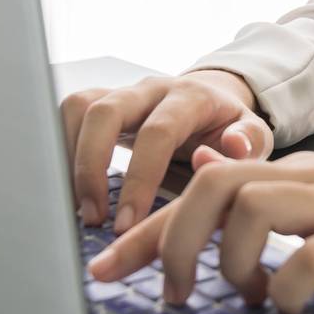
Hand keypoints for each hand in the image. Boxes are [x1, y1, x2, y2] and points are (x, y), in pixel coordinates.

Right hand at [59, 70, 272, 231]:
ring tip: (77, 208)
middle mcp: (150, 89)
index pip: (157, 132)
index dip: (139, 179)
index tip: (128, 224)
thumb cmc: (230, 127)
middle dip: (91, 167)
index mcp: (190, 97)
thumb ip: (247, 144)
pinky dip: (60, 150)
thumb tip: (231, 149)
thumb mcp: (253, 136)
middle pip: (105, 111)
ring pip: (79, 108)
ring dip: (69, 159)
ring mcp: (121, 92)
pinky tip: (67, 190)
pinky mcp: (100, 102)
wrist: (212, 100)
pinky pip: (67, 115)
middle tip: (94, 217)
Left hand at [87, 150, 313, 313]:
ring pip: (251, 209)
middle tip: (172, 294)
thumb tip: (206, 169)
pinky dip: (287, 288)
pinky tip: (290, 309)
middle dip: (172, 243)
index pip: (199, 189)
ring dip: (229, 263)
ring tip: (242, 300)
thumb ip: (271, 188)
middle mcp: (309, 181)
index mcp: (294, 175)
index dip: (144, 231)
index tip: (103, 270)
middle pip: (212, 187)